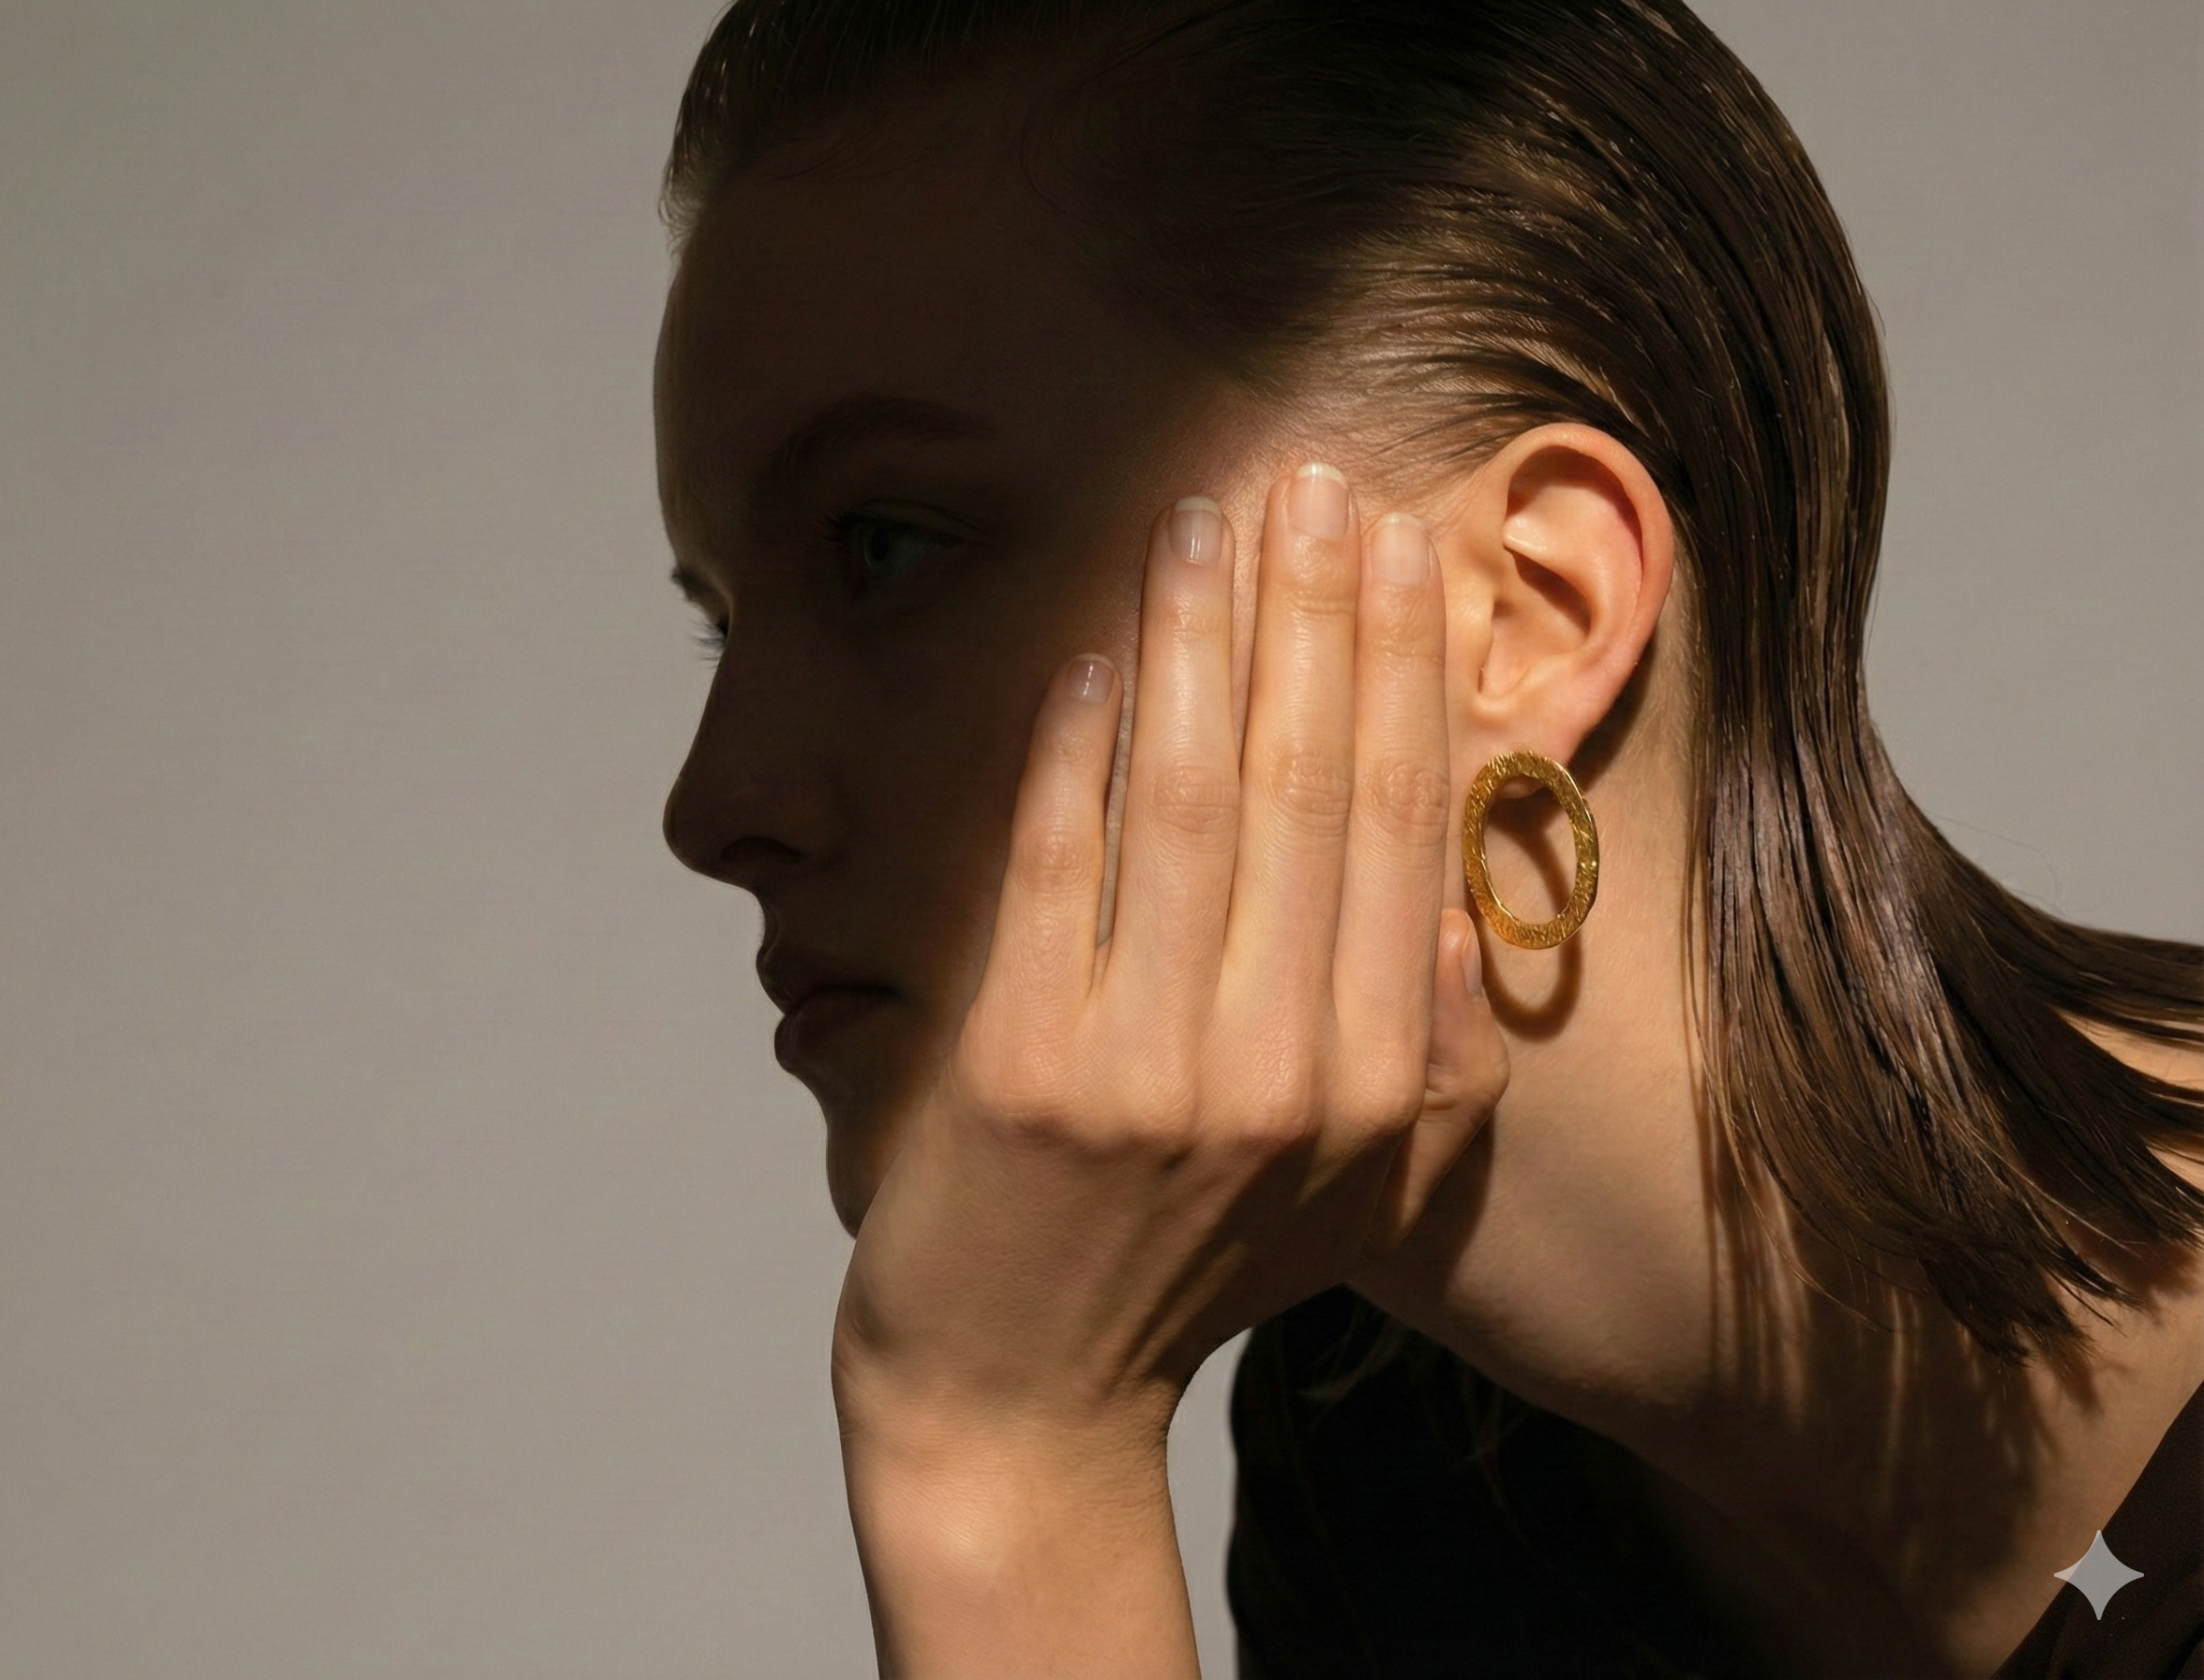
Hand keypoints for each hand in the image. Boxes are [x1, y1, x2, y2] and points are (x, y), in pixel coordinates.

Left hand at [834, 464, 1508, 1676]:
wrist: (1019, 1401)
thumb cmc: (1192, 1276)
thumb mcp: (1366, 1194)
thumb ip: (1440, 1063)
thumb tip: (1472, 905)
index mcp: (1381, 1085)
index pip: (1402, 827)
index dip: (1400, 669)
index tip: (1398, 546)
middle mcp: (1284, 1070)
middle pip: (1310, 786)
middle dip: (1315, 613)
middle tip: (1311, 479)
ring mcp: (1148, 1070)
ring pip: (1194, 800)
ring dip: (1204, 640)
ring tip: (1206, 516)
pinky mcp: (1021, 1066)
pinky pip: (1060, 863)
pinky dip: (1082, 744)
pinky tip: (1101, 643)